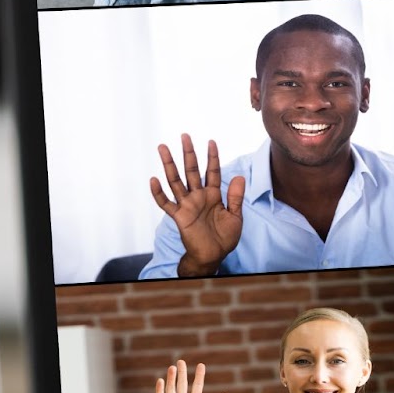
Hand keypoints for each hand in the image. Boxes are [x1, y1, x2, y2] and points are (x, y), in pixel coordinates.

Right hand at [149, 134, 245, 278]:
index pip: (212, 171)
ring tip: (163, 148)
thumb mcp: (235, 216)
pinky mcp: (179, 216)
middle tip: (185, 136)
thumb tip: (240, 176)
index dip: (212, 157)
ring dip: (169, 165)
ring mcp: (187, 205)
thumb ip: (236, 197)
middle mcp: (198, 196)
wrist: (213, 255)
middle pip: (192, 171)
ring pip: (176, 181)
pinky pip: (166, 203)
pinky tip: (153, 180)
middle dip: (188, 153)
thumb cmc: (224, 237)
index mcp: (213, 195)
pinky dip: (158, 193)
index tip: (211, 141)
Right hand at [155, 360, 227, 392]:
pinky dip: (160, 389)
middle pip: (182, 384)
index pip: (196, 386)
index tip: (201, 365)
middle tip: (181, 362)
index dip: (199, 376)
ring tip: (172, 367)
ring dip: (171, 378)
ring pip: (171, 388)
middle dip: (182, 373)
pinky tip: (161, 380)